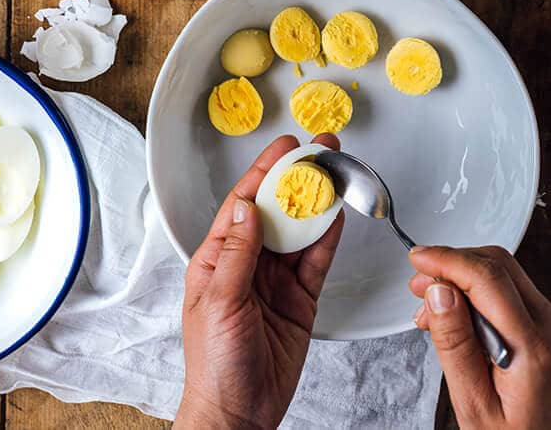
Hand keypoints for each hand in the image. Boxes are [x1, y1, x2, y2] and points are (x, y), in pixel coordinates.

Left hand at [174, 134, 343, 429]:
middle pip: (275, 210)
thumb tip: (246, 207)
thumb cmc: (214, 365)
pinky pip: (316, 261)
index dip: (265, 170)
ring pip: (299, 231)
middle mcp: (247, 262)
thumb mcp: (219, 301)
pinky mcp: (299, 300)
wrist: (238, 415)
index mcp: (217, 257)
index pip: (244, 202)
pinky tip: (337, 217)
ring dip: (316, 204)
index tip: (285, 147)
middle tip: (320, 152)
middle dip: (297, 180)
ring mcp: (275, 280)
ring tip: (335, 175)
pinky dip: (327, 238)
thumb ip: (237, 253)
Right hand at [409, 245, 550, 429]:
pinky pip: (508, 290)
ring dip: (461, 276)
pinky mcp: (543, 326)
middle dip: (451, 264)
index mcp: (531, 348)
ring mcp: (549, 324)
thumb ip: (455, 346)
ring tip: (431, 303)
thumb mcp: (473, 404)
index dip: (447, 260)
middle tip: (419, 283)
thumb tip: (439, 293)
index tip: (419, 259)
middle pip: (497, 265)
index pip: (487, 279)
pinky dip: (475, 290)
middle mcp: (549, 327)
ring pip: (502, 272)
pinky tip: (454, 311)